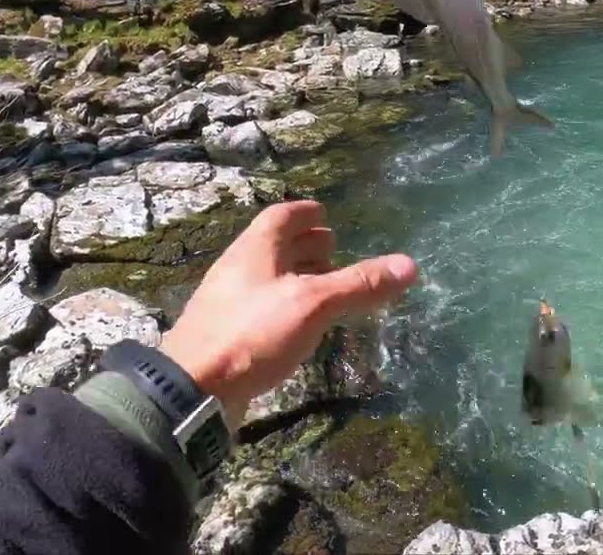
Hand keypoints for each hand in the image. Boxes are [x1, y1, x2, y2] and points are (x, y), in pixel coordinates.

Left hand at [158, 200, 417, 429]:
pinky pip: (260, 307)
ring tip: (323, 287)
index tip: (325, 214)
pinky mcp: (225, 334)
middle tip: (332, 250)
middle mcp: (238, 269)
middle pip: (272, 246)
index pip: (280, 217)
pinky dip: (284, 305)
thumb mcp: (314, 305)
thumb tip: (410, 265)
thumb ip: (359, 284)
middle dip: (303, 244)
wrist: (193, 389)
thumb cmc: (253, 333)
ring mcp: (227, 303)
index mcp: (254, 250)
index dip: (304, 213)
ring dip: (294, 276)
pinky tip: (298, 324)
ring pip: (266, 278)